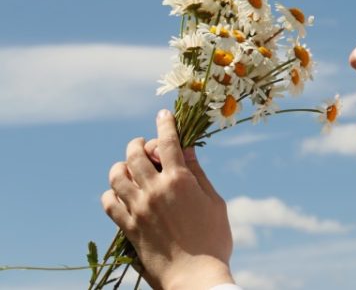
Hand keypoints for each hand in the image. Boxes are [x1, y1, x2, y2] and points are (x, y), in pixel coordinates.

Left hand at [101, 109, 234, 289]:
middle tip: (146, 145)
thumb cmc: (213, 241)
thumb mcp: (215, 202)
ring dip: (123, 165)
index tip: (164, 114)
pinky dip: (112, 192)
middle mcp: (154, 190)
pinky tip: (122, 193)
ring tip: (131, 167)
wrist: (194, 277)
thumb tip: (186, 150)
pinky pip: (109, 201)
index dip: (165, 124)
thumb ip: (198, 174)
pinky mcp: (128, 227)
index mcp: (180, 181)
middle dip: (140, 143)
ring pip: (117, 174)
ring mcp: (138, 208)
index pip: (168, 141)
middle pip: (136, 153)